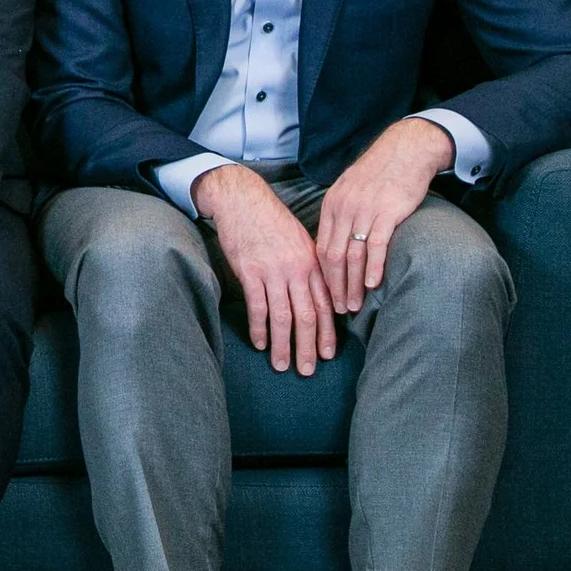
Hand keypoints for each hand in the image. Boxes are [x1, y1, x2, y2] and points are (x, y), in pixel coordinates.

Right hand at [192, 164, 336, 374]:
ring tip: (281, 365)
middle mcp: (296, 269)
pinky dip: (258, 328)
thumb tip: (321, 295)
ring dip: (282, 344)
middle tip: (308, 371)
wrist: (242, 199)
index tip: (328, 354)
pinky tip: (259, 343)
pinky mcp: (249, 271)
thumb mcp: (301, 240)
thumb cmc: (271, 220)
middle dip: (308, 347)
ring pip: (282, 316)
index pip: (325, 304)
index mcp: (312, 263)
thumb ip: (312, 267)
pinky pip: (257, 306)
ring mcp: (273, 271)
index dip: (327, 332)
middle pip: (306, 316)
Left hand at [314, 117, 452, 312]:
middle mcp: (344, 209)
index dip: (323, 276)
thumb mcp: (350, 190)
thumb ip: (341, 215)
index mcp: (332, 205)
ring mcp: (365, 210)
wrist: (405, 150)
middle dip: (334, 286)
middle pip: (333, 256)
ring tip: (355, 305)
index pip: (321, 248)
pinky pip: (377, 245)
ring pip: (353, 255)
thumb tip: (336, 244)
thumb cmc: (379, 173)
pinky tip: (373, 284)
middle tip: (338, 309)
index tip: (326, 296)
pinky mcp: (388, 212)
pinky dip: (373, 267)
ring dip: (353, 284)